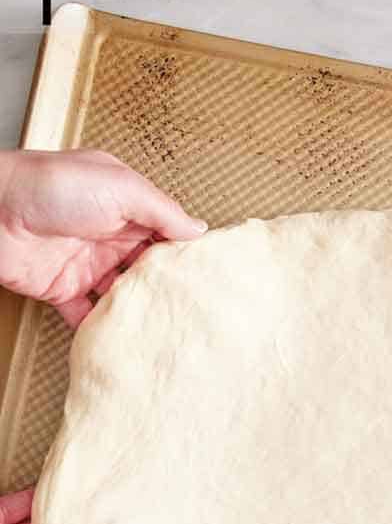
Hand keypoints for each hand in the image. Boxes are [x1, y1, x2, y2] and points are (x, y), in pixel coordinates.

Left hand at [0, 149, 206, 326]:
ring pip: (123, 293)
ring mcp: (87, 263)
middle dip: (168, 285)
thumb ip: (163, 210)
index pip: (166, 232)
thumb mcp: (121, 186)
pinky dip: (103, 328)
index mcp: (126, 206)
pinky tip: (125, 337)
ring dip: (141, 308)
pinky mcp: (63, 289)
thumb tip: (199, 229)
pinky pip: (87, 315)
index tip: (208, 273)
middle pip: (149, 267)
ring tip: (167, 326)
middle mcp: (109, 235)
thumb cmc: (50, 186)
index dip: (186, 252)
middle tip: (194, 306)